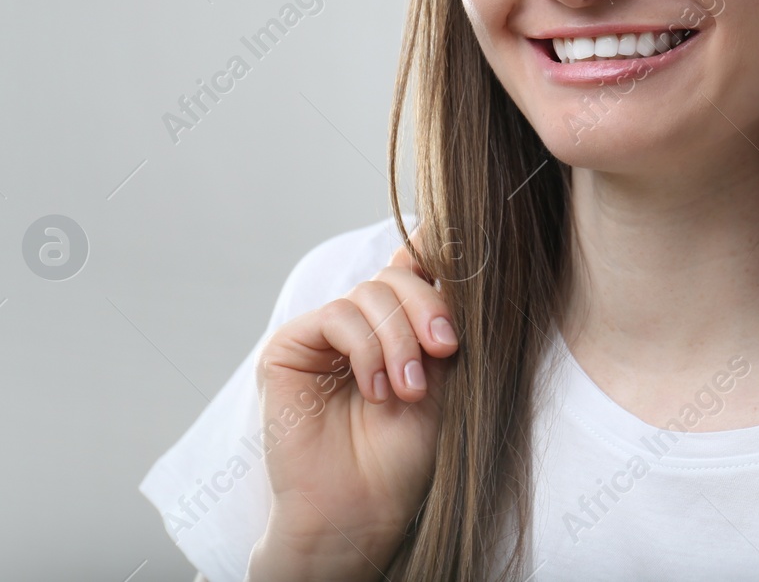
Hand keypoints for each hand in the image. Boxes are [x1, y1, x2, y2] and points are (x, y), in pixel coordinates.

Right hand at [247, 232, 456, 579]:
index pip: (415, 269)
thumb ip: (443, 322)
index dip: (438, 259)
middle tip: (445, 351)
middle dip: (429, 307)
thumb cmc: (405, 456)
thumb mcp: (444, 380)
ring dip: (399, 340)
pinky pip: (339, 316)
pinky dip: (367, 350)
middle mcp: (360, 324)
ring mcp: (324, 334)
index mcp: (397, 327)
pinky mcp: (290, 346)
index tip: (467, 274)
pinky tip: (377, 390)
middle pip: (397, 277)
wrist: (363, 510)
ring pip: (370, 293)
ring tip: (408, 390)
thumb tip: (447, 247)